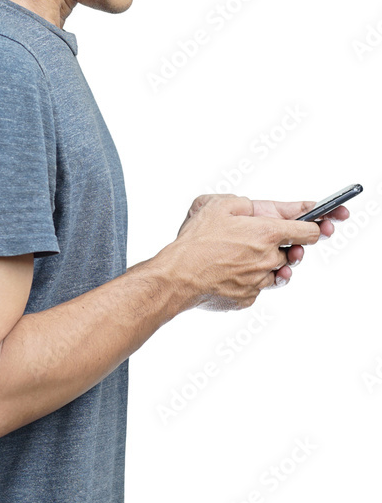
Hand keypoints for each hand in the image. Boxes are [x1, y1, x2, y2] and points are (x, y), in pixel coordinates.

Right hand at [182, 194, 350, 286]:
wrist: (176, 276)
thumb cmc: (195, 240)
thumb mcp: (218, 204)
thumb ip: (243, 204)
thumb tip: (253, 209)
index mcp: (266, 232)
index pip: (309, 230)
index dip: (318, 225)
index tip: (327, 223)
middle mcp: (268, 258)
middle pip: (293, 253)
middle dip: (289, 247)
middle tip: (284, 243)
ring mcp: (258, 281)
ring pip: (276, 272)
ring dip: (272, 264)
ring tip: (260, 258)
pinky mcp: (247, 298)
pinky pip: (257, 288)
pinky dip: (250, 280)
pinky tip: (234, 272)